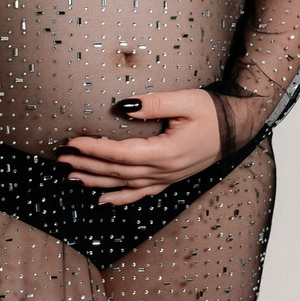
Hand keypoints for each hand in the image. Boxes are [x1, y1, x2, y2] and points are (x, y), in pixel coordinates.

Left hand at [56, 90, 224, 204]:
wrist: (237, 127)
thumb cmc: (213, 111)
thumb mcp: (186, 101)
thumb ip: (154, 104)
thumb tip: (122, 107)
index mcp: (166, 153)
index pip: (121, 154)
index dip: (94, 149)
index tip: (72, 142)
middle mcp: (164, 171)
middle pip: (117, 171)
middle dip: (87, 165)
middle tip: (61, 159)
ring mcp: (167, 178)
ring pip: (125, 185)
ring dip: (96, 181)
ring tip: (72, 176)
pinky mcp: (169, 179)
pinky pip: (141, 194)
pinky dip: (120, 198)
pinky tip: (103, 199)